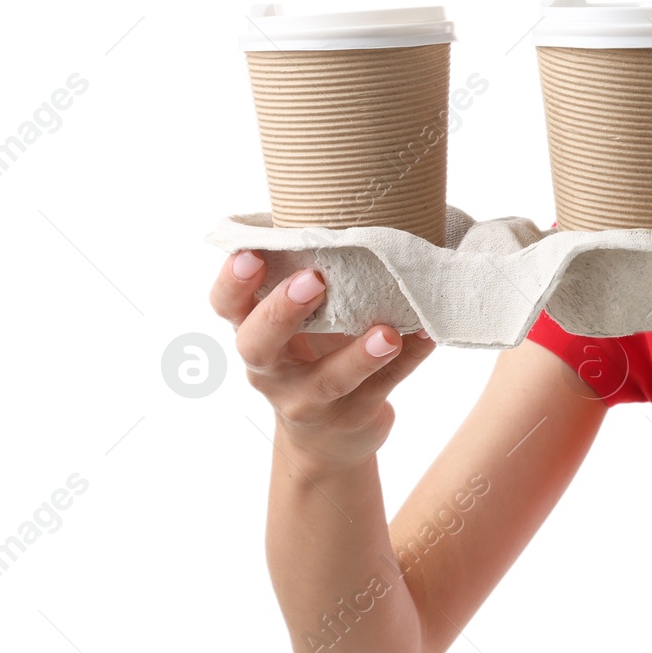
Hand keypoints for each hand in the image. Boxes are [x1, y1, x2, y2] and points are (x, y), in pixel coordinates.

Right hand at [209, 250, 438, 476]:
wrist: (330, 440)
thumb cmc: (315, 356)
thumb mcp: (301, 324)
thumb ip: (308, 281)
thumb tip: (348, 212)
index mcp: (254, 333)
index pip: (226, 307)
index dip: (232, 284)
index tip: (250, 255)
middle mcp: (271, 370)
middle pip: (258, 344)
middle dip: (282, 311)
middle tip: (313, 280)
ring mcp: (308, 400)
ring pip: (326, 381)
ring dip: (358, 355)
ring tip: (387, 332)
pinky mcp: (351, 417)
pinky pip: (382, 387)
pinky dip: (408, 360)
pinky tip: (426, 337)